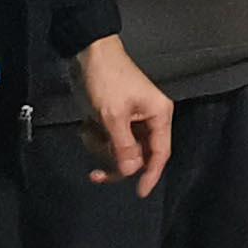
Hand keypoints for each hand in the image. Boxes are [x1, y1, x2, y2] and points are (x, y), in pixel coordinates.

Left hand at [74, 34, 176, 195]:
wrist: (88, 53)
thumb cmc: (106, 81)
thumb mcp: (113, 116)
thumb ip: (124, 146)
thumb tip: (132, 171)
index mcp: (159, 115)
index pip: (160, 153)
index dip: (151, 175)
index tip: (140, 194)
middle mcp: (150, 119)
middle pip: (139, 155)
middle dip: (116, 162)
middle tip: (95, 174)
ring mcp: (133, 119)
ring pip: (122, 149)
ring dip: (102, 147)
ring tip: (87, 133)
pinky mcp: (116, 117)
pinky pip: (110, 139)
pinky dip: (97, 138)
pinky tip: (86, 126)